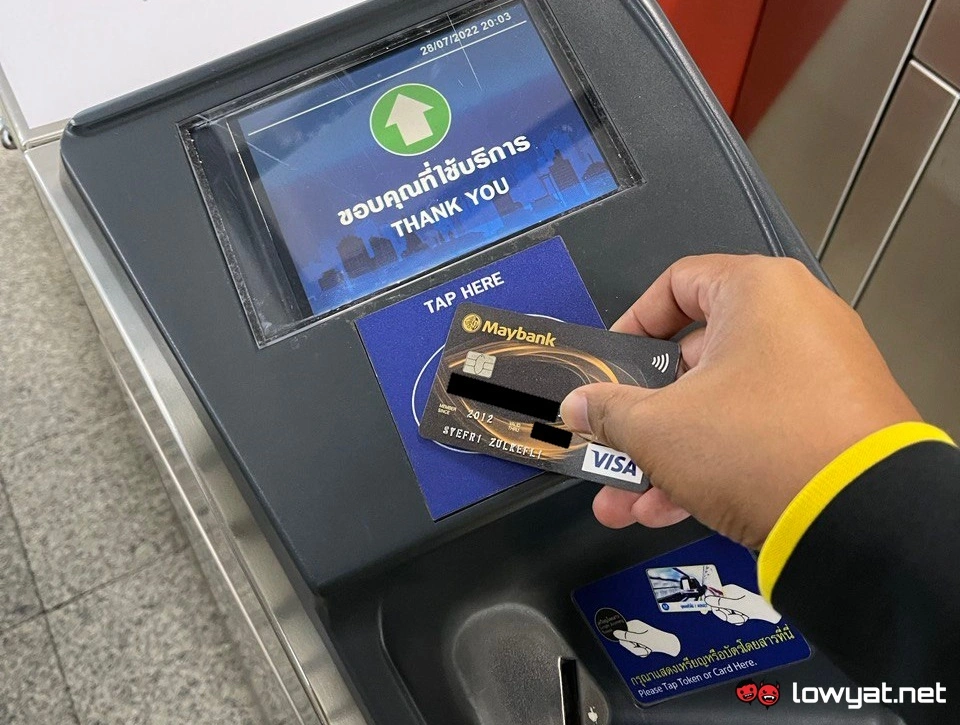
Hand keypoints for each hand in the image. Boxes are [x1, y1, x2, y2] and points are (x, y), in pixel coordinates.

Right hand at [560, 255, 918, 548]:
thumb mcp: (659, 427)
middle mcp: (795, 322)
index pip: (678, 284)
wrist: (862, 521)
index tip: (608, 364)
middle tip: (609, 442)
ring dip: (666, 453)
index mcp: (757, 292)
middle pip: (694, 359)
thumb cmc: (760, 446)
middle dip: (641, 415)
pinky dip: (710, 462)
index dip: (631, 324)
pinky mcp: (831, 424)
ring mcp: (819, 374)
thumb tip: (578, 407)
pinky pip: (755, 431)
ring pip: (720, 405)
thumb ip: (608, 410)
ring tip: (625, 499)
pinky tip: (666, 508)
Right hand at [613, 619, 681, 656]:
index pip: (620, 631)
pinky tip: (648, 650)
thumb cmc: (656, 640)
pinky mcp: (643, 640)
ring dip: (638, 650)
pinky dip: (642, 651)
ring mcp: (639, 634)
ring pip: (631, 645)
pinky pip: (637, 648)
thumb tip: (614, 633)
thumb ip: (626, 635)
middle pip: (625, 640)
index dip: (625, 640)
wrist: (669, 644)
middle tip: (641, 647)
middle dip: (632, 646)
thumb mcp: (639, 638)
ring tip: (646, 649)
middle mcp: (636, 628)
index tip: (632, 644)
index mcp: (634, 624)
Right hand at [704, 584, 781, 625]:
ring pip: (726, 612)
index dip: (711, 604)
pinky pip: (733, 614)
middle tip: (732, 615)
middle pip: (719, 606)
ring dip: (733, 617)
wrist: (768, 610)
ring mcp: (736, 601)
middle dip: (725, 613)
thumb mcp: (734, 605)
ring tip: (741, 616)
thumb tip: (707, 600)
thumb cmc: (753, 606)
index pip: (713, 597)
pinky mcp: (741, 607)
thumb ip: (719, 602)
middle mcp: (731, 594)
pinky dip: (738, 618)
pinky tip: (744, 617)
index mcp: (728, 590)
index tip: (704, 610)